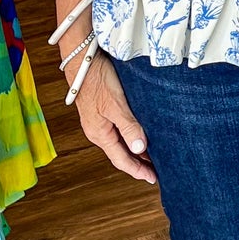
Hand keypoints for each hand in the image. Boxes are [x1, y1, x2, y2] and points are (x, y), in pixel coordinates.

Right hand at [73, 50, 156, 185]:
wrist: (82, 61)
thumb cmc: (97, 80)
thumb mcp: (116, 104)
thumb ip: (128, 127)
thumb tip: (139, 149)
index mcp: (100, 134)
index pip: (121, 160)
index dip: (137, 170)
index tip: (152, 178)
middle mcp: (98, 131)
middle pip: (120, 154)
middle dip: (138, 164)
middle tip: (156, 171)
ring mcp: (98, 122)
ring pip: (119, 143)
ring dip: (135, 151)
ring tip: (152, 156)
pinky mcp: (101, 112)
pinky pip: (118, 132)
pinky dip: (130, 138)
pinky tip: (140, 135)